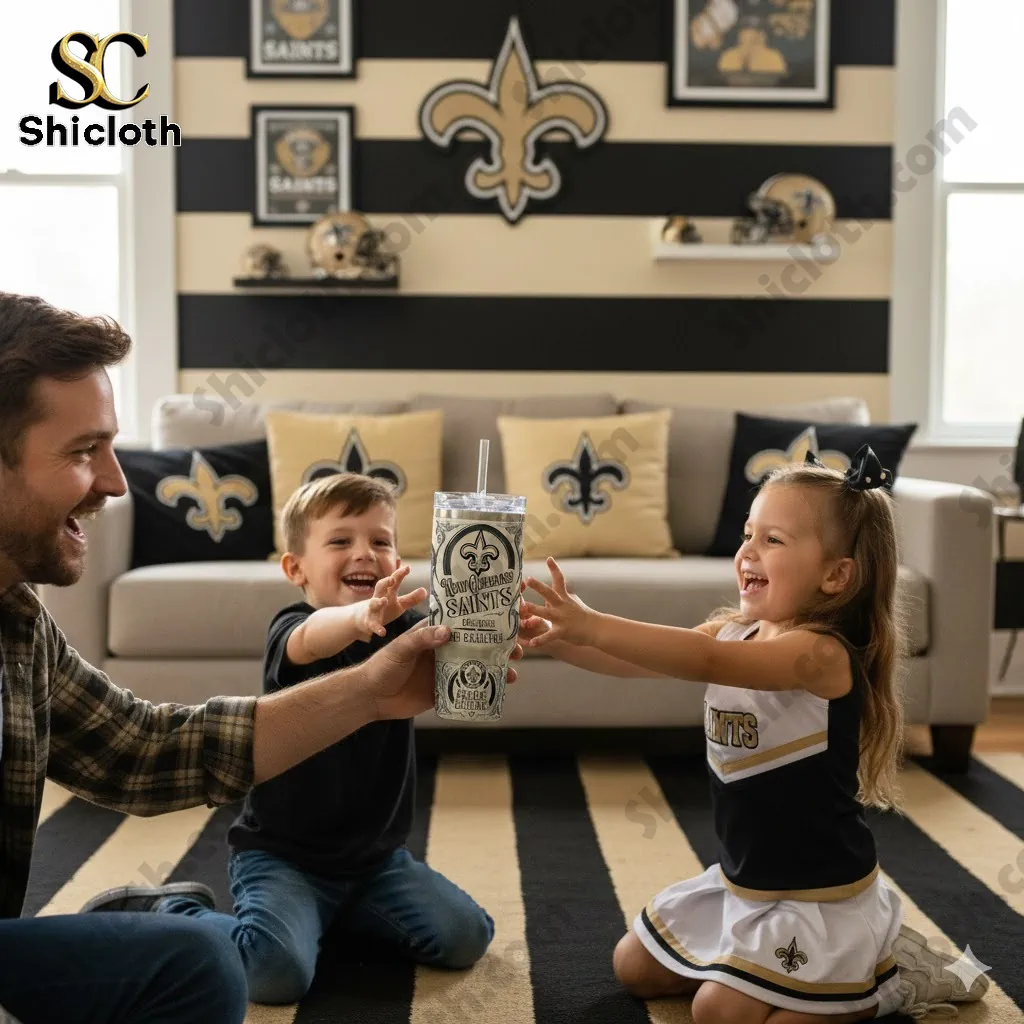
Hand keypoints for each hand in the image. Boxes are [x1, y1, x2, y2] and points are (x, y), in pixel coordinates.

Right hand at [356, 565, 427, 639]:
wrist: (364, 620)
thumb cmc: (386, 609)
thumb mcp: (400, 604)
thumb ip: (412, 598)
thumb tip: (425, 590)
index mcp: (388, 592)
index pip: (393, 580)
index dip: (400, 573)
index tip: (408, 567)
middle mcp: (379, 598)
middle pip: (380, 587)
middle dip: (385, 582)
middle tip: (392, 579)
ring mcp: (373, 610)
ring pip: (373, 604)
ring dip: (378, 602)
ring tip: (384, 600)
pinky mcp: (370, 622)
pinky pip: (373, 625)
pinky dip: (377, 628)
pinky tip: (382, 633)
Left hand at [361, 620, 522, 720]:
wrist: (371, 697)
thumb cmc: (382, 666)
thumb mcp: (401, 648)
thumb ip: (422, 639)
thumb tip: (448, 632)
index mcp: (433, 633)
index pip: (462, 622)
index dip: (483, 620)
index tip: (505, 619)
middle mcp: (443, 649)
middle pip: (476, 644)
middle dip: (498, 646)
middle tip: (518, 649)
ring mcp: (444, 669)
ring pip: (476, 666)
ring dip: (495, 668)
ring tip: (513, 671)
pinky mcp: (443, 690)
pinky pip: (468, 687)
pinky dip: (484, 688)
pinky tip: (500, 688)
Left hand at [522, 557, 599, 647]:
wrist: (596, 628)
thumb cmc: (583, 614)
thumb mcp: (573, 599)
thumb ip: (564, 592)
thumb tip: (562, 581)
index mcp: (564, 597)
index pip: (560, 580)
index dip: (554, 569)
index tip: (549, 559)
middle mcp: (562, 605)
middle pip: (549, 593)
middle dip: (538, 586)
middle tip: (528, 578)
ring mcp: (562, 618)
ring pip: (546, 612)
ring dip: (534, 609)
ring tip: (523, 608)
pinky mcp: (562, 631)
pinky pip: (549, 636)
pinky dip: (541, 640)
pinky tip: (531, 644)